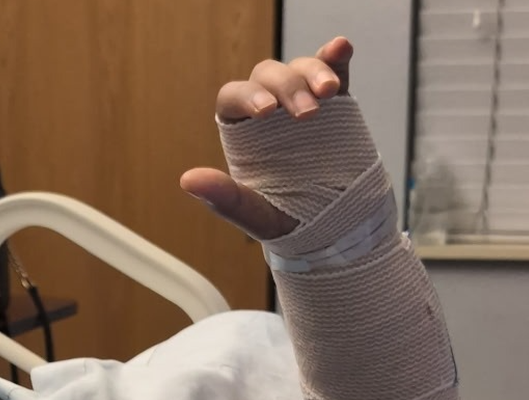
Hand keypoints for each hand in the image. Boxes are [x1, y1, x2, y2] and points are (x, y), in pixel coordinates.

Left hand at [180, 37, 352, 240]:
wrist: (331, 222)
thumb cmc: (284, 218)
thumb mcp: (254, 214)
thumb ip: (225, 197)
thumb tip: (188, 180)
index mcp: (240, 129)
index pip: (234, 97)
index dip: (248, 97)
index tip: (267, 112)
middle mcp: (268, 107)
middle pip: (268, 76)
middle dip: (288, 88)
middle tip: (308, 116)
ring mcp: (302, 100)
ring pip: (300, 68)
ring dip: (314, 72)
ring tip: (329, 91)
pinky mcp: (336, 102)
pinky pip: (334, 70)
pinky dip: (337, 57)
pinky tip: (341, 48)